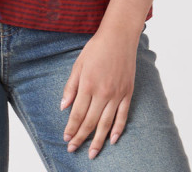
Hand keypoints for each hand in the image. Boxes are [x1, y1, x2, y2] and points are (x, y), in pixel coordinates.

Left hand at [60, 27, 137, 159]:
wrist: (119, 37)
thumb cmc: (96, 48)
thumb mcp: (78, 64)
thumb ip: (71, 86)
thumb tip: (63, 106)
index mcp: (88, 84)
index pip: (78, 113)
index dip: (71, 128)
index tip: (66, 138)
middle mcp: (103, 92)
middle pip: (90, 121)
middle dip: (81, 138)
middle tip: (73, 149)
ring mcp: (117, 94)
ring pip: (106, 123)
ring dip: (98, 140)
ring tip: (92, 154)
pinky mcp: (128, 92)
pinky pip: (123, 115)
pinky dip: (117, 129)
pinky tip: (112, 140)